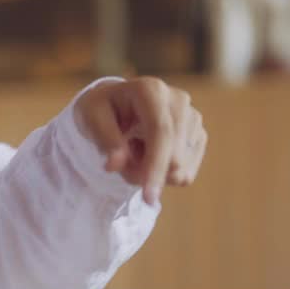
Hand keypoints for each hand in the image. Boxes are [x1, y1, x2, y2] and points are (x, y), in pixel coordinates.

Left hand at [75, 77, 207, 204]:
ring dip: (151, 172)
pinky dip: (162, 173)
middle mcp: (178, 100)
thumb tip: (116, 164)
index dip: (155, 166)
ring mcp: (193, 117)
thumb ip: (104, 141)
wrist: (115, 104)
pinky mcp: (198, 134)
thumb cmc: (101, 110)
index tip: (148, 198)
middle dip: (146, 174)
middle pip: (175, 155)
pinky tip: (148, 153)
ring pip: (180, 169)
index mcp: (151, 90)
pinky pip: (185, 173)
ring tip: (133, 151)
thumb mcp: (91, 119)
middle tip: (119, 162)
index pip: (161, 131)